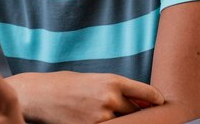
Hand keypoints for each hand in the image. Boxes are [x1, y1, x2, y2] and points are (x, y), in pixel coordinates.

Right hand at [9, 71, 163, 123]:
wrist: (39, 95)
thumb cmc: (66, 85)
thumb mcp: (94, 80)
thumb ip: (115, 89)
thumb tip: (137, 101)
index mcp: (112, 81)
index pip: (145, 92)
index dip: (156, 99)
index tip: (160, 103)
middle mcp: (109, 98)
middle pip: (136, 112)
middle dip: (137, 113)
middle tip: (139, 113)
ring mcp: (101, 116)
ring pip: (125, 123)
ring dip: (123, 121)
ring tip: (111, 114)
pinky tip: (105, 121)